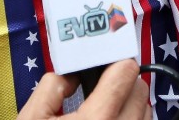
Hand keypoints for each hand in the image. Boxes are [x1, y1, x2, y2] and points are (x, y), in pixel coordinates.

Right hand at [18, 60, 149, 119]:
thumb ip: (52, 87)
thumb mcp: (32, 119)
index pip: (125, 74)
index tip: (108, 65)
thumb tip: (73, 74)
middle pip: (139, 91)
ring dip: (132, 104)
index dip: (115, 64)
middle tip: (104, 87)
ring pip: (147, 112)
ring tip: (108, 109)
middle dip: (124, 84)